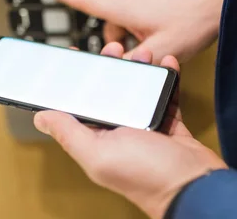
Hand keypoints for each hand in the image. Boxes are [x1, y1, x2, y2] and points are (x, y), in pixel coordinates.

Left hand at [34, 43, 226, 218]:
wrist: (195, 187)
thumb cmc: (146, 176)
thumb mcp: (99, 153)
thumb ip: (69, 133)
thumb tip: (41, 117)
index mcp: (97, 139)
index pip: (78, 105)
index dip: (75, 80)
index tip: (74, 56)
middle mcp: (118, 132)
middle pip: (109, 91)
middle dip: (110, 67)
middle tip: (114, 49)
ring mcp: (145, 127)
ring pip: (137, 89)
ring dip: (140, 69)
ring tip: (145, 53)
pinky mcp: (168, 124)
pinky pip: (165, 95)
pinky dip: (166, 78)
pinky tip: (167, 63)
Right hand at [53, 0, 223, 62]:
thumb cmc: (192, 22)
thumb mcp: (160, 51)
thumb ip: (135, 62)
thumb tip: (116, 70)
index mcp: (124, 8)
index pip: (88, 1)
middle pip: (112, 23)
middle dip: (121, 42)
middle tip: (142, 56)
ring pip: (129, 20)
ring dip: (137, 35)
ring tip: (162, 45)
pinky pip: (144, 12)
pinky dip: (149, 26)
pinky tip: (169, 33)